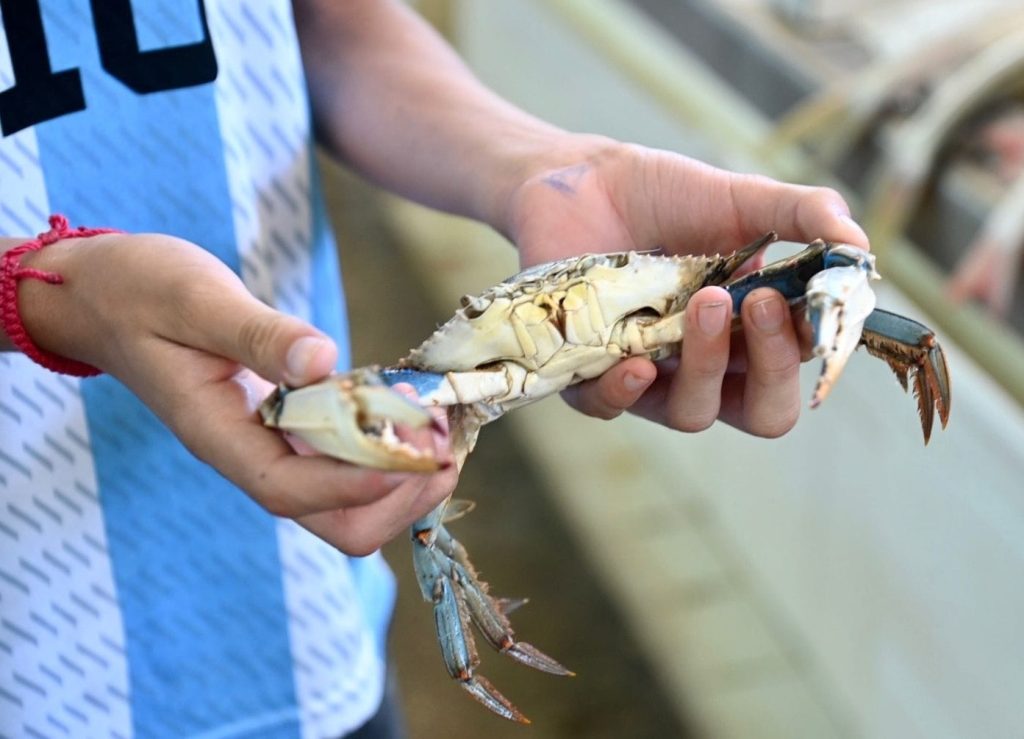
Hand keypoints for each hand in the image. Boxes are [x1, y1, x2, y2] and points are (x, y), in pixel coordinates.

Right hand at [15, 232, 456, 553]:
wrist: (102, 296)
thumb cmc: (138, 290)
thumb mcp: (194, 298)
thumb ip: (256, 332)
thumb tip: (322, 360)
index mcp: (218, 433)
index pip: (288, 490)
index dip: (354, 484)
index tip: (414, 457)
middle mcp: (248, 453)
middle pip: (329, 521)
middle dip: (394, 499)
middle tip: (446, 453)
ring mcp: (269, 446)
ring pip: (344, 501)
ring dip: (400, 480)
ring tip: (446, 434)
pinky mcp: (286, 428)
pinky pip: (343, 463)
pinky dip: (387, 451)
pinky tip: (417, 415)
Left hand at [504, 137, 870, 437]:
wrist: (585, 181)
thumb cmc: (668, 196)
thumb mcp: (743, 198)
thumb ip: (805, 215)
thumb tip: (860, 250)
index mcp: (754, 332)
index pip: (800, 364)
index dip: (809, 345)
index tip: (807, 297)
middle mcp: (710, 364)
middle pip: (761, 410)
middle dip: (770, 368)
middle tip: (759, 303)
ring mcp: (653, 373)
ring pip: (692, 413)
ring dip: (705, 365)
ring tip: (703, 301)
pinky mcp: (590, 371)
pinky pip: (609, 406)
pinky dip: (623, 393)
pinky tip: (636, 363)